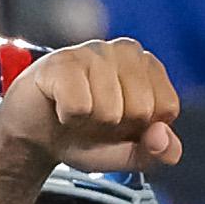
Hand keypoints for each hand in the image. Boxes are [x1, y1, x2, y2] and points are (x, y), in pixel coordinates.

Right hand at [0, 39, 183, 172]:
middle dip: (118, 127)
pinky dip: (68, 117)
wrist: (37, 137)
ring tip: (79, 111)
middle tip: (96, 118)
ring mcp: (93, 51)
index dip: (143, 128)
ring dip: (91, 123)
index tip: (123, 123)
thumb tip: (162, 137)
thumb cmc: (87, 135)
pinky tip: (60, 105)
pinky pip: (79, 106)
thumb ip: (160, 151)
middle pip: (142, 109)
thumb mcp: (131, 153)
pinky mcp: (61, 61)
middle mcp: (125, 50)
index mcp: (149, 66)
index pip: (167, 108)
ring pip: (111, 110)